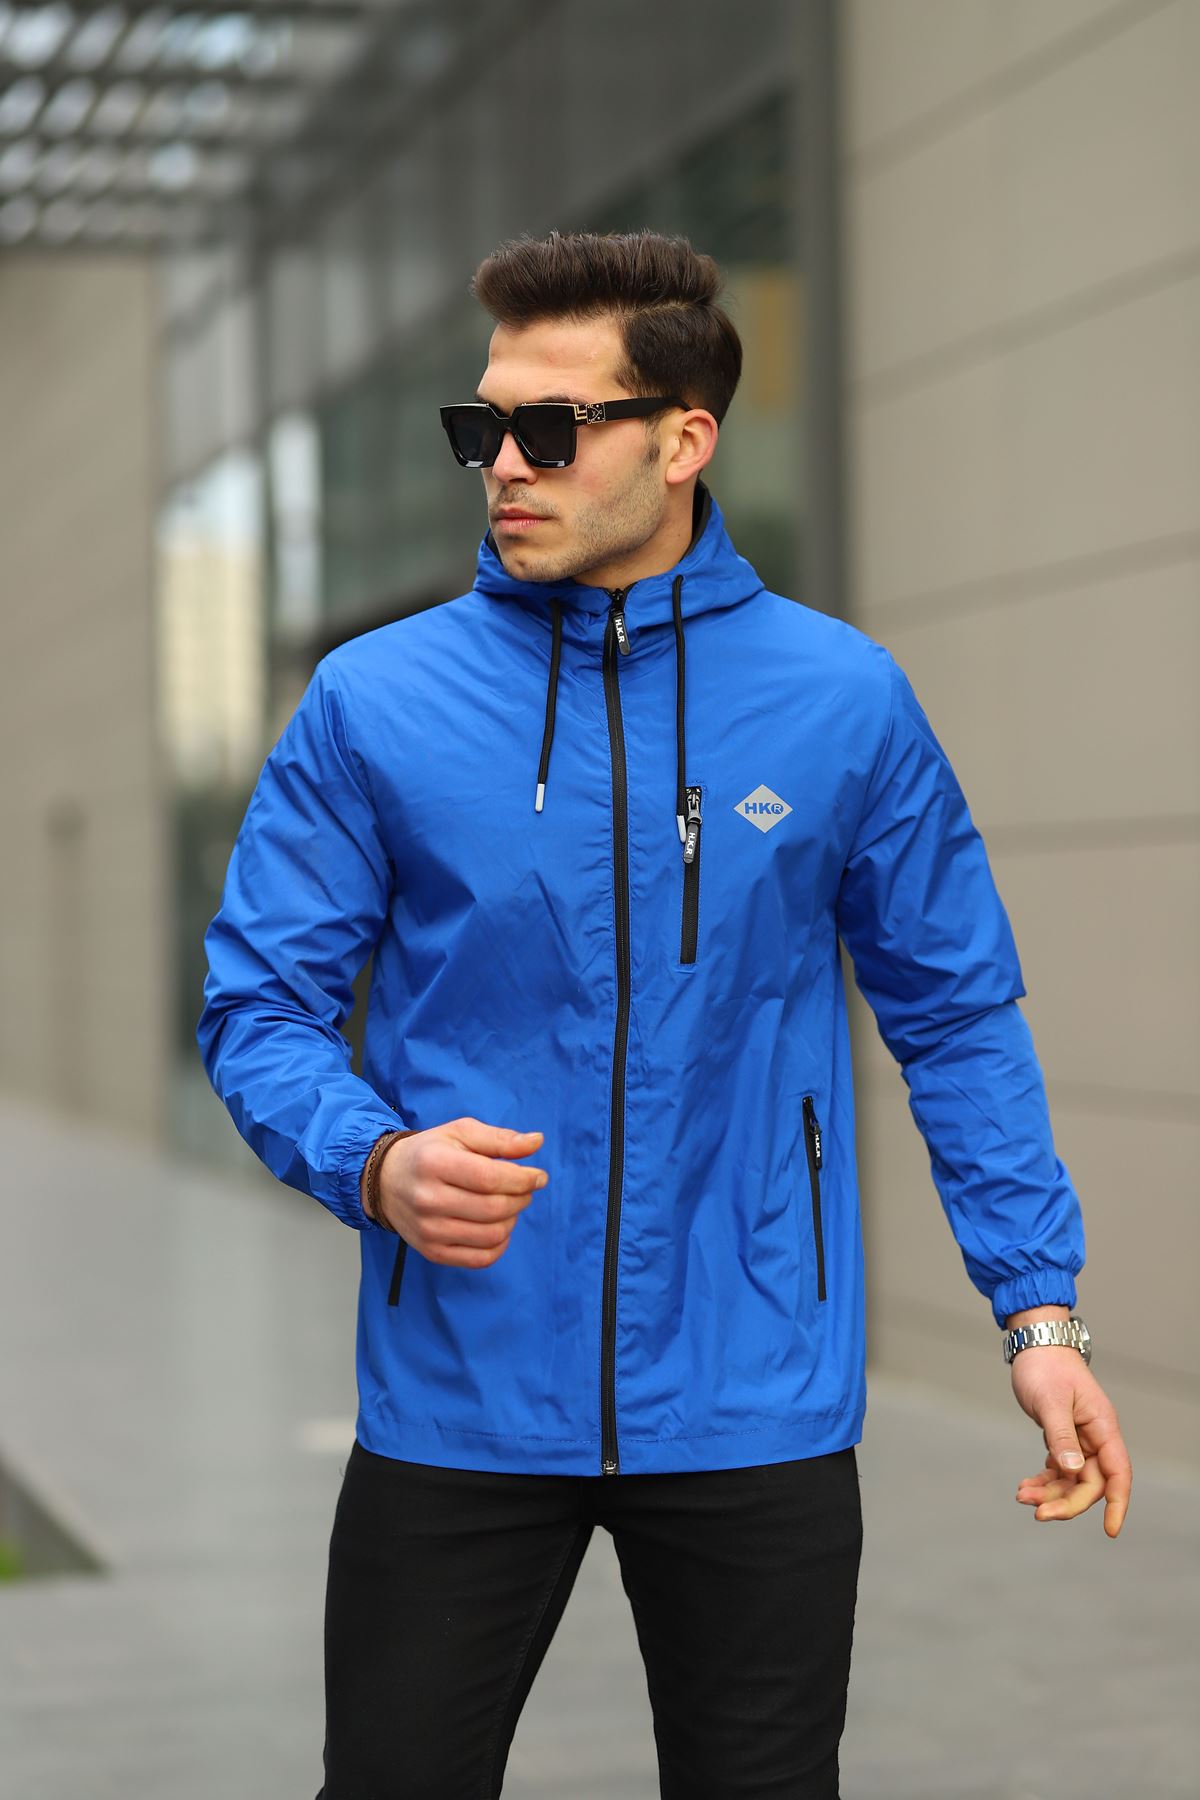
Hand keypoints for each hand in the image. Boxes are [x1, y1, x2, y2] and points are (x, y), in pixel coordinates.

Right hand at [373, 1117, 547, 1267]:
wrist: (386, 1181)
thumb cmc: (430, 1153)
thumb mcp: (460, 1133)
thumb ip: (500, 1139)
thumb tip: (537, 1142)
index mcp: (435, 1164)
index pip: (491, 1178)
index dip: (524, 1179)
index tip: (539, 1177)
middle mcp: (428, 1199)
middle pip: (494, 1208)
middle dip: (521, 1199)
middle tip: (524, 1190)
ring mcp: (429, 1230)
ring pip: (491, 1235)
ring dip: (512, 1220)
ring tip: (509, 1205)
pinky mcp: (432, 1252)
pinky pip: (480, 1259)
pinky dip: (500, 1245)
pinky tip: (498, 1227)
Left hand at [1010, 1349, 1131, 1537]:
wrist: (1034, 1343)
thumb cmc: (1045, 1366)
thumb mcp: (1051, 1401)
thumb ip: (1061, 1436)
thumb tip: (1072, 1470)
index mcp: (1102, 1426)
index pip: (1118, 1473)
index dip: (1117, 1503)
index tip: (1110, 1530)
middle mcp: (1095, 1436)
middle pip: (1091, 1483)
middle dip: (1067, 1502)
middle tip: (1037, 1513)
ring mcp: (1080, 1438)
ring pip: (1072, 1479)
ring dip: (1050, 1492)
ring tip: (1021, 1496)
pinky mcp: (1063, 1438)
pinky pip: (1059, 1469)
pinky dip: (1045, 1480)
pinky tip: (1026, 1486)